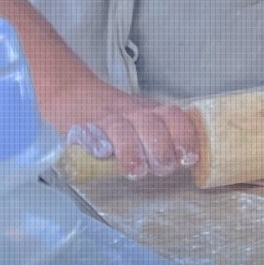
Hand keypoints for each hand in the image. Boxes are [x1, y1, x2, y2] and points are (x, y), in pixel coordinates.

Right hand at [45, 80, 202, 179]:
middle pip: (151, 125)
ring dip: (132, 151)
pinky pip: (90, 133)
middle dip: (161, 150)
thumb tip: (186, 162)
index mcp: (151, 110)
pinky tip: (103, 154)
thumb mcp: (143, 119)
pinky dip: (97, 143)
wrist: (74, 93)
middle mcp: (132, 112)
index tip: (189, 158)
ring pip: (123, 129)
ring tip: (137, 171)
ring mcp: (107, 117)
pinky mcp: (82, 126)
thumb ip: (162, 136)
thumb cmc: (115, 115)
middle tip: (163, 169)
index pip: (174, 117)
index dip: (185, 137)